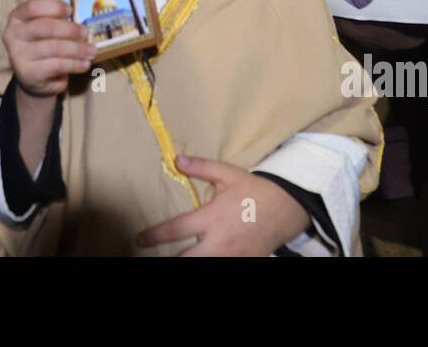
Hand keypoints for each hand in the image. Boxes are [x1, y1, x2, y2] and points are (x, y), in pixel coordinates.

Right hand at [4, 0, 94, 97]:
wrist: (33, 78)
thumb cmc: (43, 46)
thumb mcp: (46, 30)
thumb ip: (57, 21)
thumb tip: (81, 24)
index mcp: (17, 17)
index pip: (33, 7)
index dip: (54, 7)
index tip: (70, 10)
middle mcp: (12, 35)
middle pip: (46, 27)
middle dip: (70, 30)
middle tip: (86, 33)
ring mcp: (18, 55)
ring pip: (54, 47)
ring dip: (77, 49)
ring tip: (91, 51)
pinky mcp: (28, 73)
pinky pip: (57, 65)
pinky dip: (74, 64)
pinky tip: (84, 64)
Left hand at [136, 156, 309, 255]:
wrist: (286, 209)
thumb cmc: (254, 191)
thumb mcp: (228, 174)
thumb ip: (201, 167)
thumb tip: (176, 159)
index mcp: (212, 217)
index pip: (176, 229)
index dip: (154, 235)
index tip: (140, 238)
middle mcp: (219, 241)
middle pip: (186, 259)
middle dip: (169, 259)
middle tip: (153, 255)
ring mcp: (231, 256)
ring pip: (201, 267)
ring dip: (187, 262)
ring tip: (175, 257)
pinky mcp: (242, 263)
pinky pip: (222, 268)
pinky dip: (209, 264)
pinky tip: (201, 259)